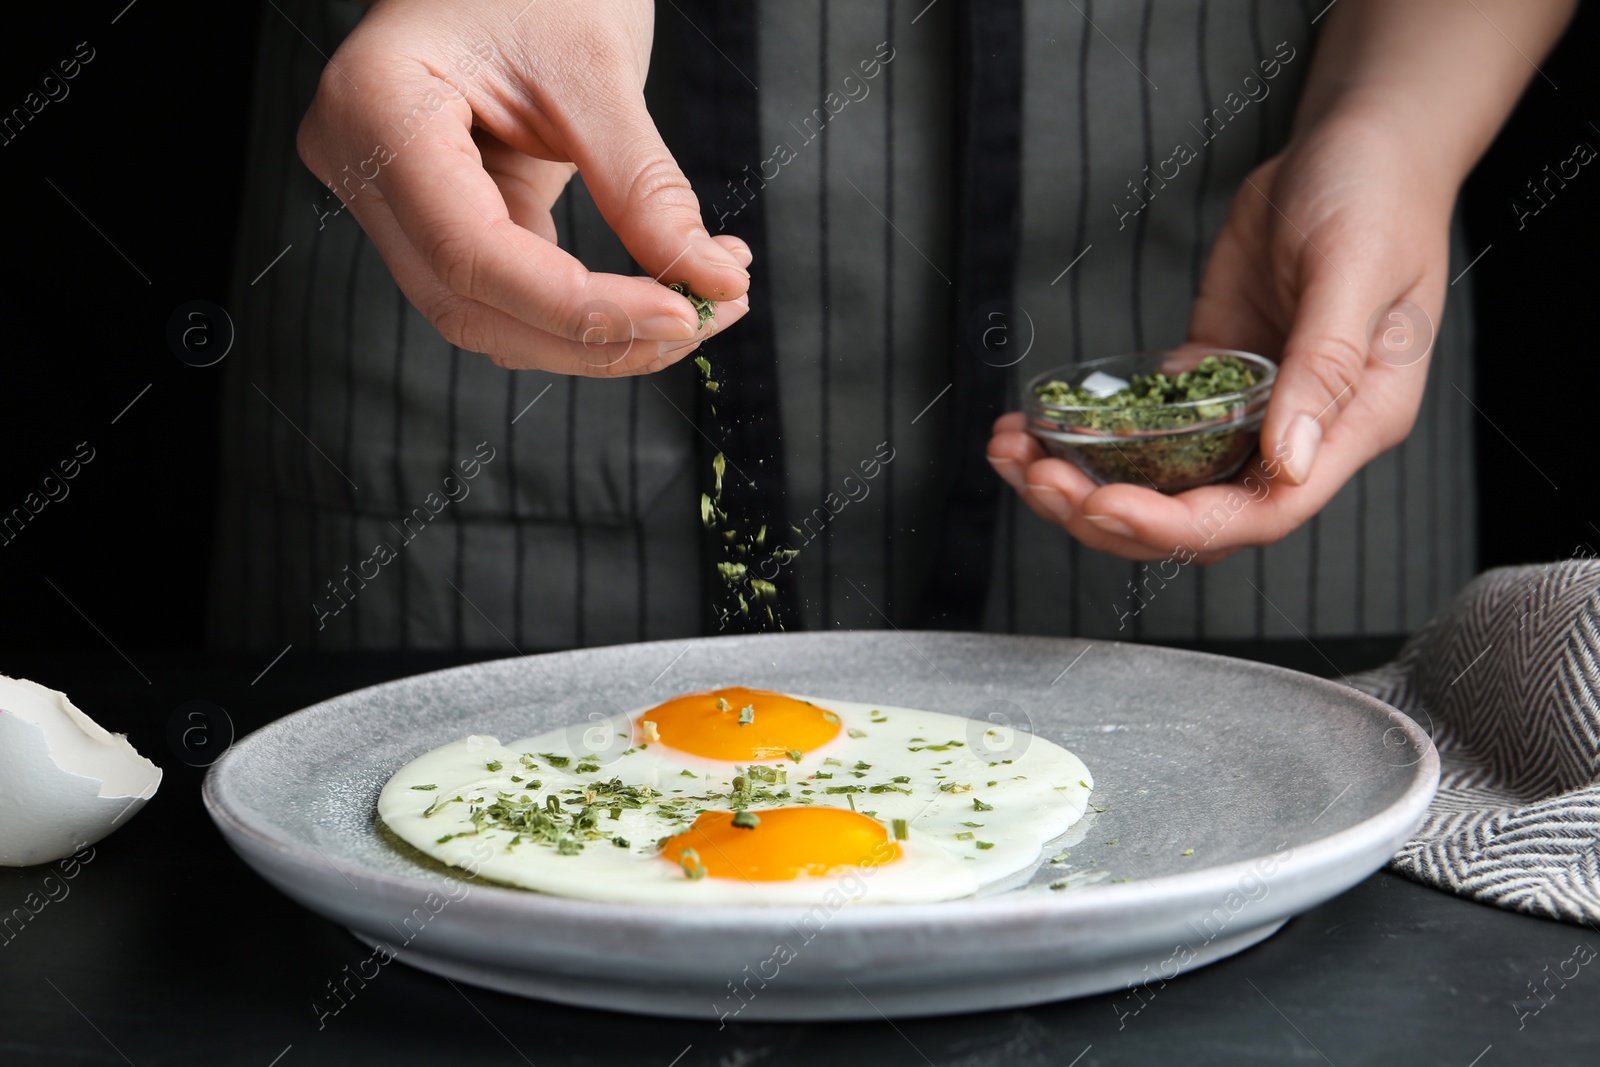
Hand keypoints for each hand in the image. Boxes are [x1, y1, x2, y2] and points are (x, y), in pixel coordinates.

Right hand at [296, 0, 750, 374]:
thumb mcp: (595, 66)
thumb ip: (643, 186)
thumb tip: (711, 283)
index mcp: (376, 109)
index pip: (471, 253)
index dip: (580, 307)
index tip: (681, 313)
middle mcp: (363, 164)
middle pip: (473, 304)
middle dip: (597, 335)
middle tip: (701, 319)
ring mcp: (394, 197)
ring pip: (491, 316)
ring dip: (599, 335)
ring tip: (699, 304)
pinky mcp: (443, 214)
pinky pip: (511, 290)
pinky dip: (589, 305)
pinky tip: (663, 288)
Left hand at [988, 108, 1451, 561]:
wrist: (1357, 141)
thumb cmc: (1379, 196)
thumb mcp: (1356, 270)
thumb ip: (1327, 365)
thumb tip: (1288, 462)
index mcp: (1354, 425)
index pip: (1262, 513)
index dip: (1177, 525)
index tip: (1103, 505)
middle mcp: (1298, 433)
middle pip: (1197, 514)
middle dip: (1108, 512)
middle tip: (1037, 478)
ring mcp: (1247, 408)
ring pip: (1161, 480)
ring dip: (1083, 482)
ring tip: (1012, 455)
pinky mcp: (1207, 374)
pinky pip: (1144, 426)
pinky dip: (1088, 435)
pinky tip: (1029, 425)